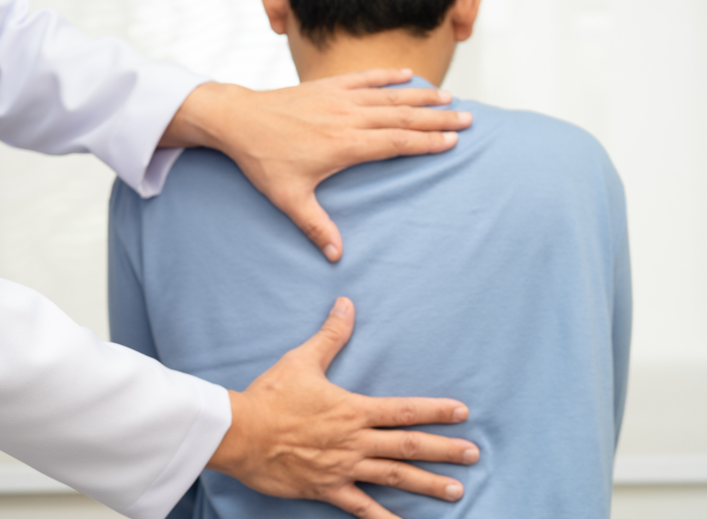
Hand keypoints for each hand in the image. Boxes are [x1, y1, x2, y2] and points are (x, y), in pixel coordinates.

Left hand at [160, 69, 472, 261]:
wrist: (238, 121)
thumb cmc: (262, 160)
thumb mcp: (289, 199)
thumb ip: (316, 227)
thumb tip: (336, 257)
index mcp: (344, 146)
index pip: (396, 143)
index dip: (426, 142)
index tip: (452, 142)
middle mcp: (348, 118)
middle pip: (402, 117)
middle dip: (437, 118)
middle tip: (468, 118)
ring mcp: (339, 99)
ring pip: (389, 96)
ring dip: (421, 96)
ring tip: (449, 97)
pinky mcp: (328, 87)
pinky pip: (365, 78)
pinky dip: (388, 75)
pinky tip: (408, 75)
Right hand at [206, 297, 479, 518]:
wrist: (240, 432)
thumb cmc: (270, 396)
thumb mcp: (302, 361)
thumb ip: (330, 336)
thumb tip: (346, 305)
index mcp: (353, 410)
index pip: (405, 410)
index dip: (437, 411)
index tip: (463, 413)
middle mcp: (355, 440)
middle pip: (409, 446)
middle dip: (445, 451)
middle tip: (474, 455)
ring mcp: (343, 467)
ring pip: (394, 478)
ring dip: (427, 484)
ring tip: (456, 491)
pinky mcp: (327, 489)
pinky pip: (362, 508)